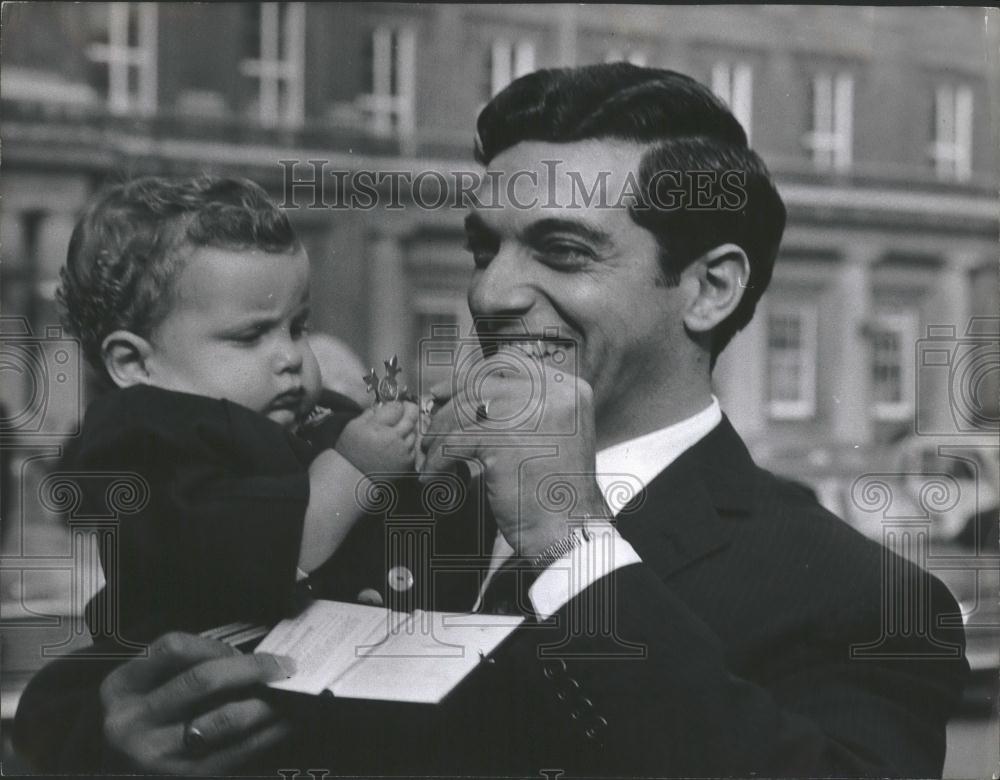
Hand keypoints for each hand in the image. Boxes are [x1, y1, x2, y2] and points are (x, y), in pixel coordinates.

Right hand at [99, 632, 295, 773]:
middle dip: (252, 669)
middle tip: (285, 665)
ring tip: (293, 693)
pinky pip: (237, 752)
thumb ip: (188, 663)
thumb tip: (253, 658)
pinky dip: (268, 735)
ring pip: (224, 719)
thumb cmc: (150, 713)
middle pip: (201, 681)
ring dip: (267, 704)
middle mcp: (133, 723)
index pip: (173, 648)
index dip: (217, 644)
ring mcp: (157, 756)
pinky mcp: (188, 779)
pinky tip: (285, 723)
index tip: (249, 646)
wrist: (128, 765)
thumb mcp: (149, 682)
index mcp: (121, 688)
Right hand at [336, 401, 417, 474]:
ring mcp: (402, 451)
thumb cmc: (350, 451)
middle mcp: (393, 439)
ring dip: (411, 425)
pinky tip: (401, 440)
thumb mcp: (354, 426)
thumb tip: (382, 406)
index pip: (397, 408)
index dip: (397, 404)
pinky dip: (410, 441)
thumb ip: (370, 413)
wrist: (354, 475)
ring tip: (402, 425)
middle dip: (410, 408)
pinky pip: (414, 446)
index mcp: (379, 427)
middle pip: (411, 417)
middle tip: (407, 406)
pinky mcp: (406, 462)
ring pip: (415, 431)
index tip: (395, 405)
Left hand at [421, 353, 607, 556]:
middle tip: (430, 426)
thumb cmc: (554, 491)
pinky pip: (453, 443)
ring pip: (462, 411)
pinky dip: (437, 461)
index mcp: (567, 388)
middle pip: (481, 382)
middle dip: (449, 403)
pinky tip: (433, 478)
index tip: (446, 394)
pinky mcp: (503, 440)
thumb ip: (521, 408)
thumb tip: (464, 389)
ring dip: (438, 434)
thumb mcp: (549, 435)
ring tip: (430, 455)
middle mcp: (553, 393)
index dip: (472, 376)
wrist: (569, 531)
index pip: (508, 363)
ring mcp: (529, 413)